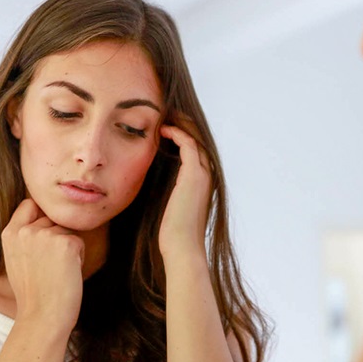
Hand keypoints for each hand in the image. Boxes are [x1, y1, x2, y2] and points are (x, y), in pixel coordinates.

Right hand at [1, 198, 84, 331]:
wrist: (42, 317)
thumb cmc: (33, 293)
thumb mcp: (17, 259)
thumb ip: (25, 237)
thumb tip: (43, 216)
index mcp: (9, 233)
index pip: (29, 204)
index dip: (41, 215)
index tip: (45, 234)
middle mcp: (25, 231)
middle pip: (52, 219)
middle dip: (57, 236)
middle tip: (50, 266)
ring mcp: (45, 235)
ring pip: (67, 230)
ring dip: (68, 247)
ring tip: (57, 271)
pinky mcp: (66, 243)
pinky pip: (79, 242)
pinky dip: (79, 257)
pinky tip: (66, 274)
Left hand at [158, 124, 211, 261]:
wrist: (181, 246)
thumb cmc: (173, 231)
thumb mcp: (170, 204)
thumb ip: (169, 189)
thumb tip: (155, 183)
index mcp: (202, 181)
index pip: (196, 149)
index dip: (183, 135)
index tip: (166, 127)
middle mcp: (207, 174)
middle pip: (198, 139)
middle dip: (184, 125)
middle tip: (167, 115)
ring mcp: (203, 174)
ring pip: (195, 138)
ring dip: (180, 125)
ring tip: (165, 117)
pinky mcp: (195, 174)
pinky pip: (188, 144)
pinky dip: (177, 134)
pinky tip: (163, 131)